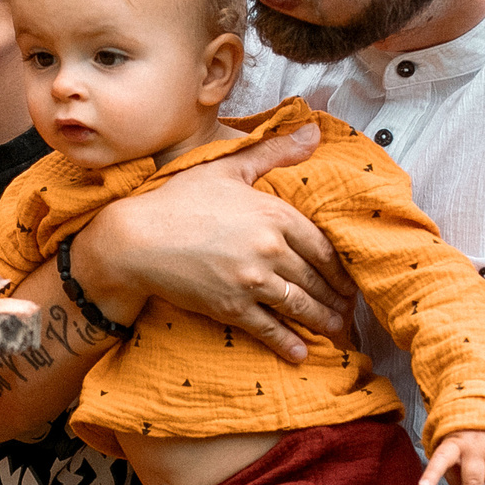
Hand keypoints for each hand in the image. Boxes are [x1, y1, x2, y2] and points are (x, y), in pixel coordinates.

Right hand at [74, 124, 355, 362]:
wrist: (136, 239)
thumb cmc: (179, 200)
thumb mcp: (228, 168)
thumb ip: (274, 152)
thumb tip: (314, 131)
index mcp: (273, 214)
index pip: (322, 246)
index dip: (340, 267)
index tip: (348, 278)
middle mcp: (269, 249)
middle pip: (315, 279)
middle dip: (336, 297)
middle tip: (349, 309)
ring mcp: (251, 280)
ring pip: (299, 305)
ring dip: (322, 321)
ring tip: (336, 330)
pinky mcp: (231, 306)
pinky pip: (268, 328)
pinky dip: (287, 343)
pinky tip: (301, 353)